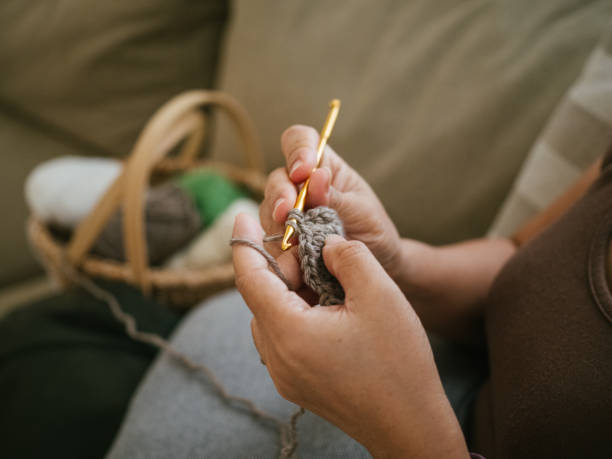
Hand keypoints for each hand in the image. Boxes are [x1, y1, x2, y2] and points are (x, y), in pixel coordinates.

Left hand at [232, 214, 468, 457]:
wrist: (410, 426)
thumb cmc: (398, 362)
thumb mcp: (380, 294)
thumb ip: (347, 256)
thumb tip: (326, 244)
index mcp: (288, 333)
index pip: (250, 278)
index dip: (243, 242)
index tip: (241, 213)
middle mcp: (277, 357)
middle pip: (260, 297)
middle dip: (280, 266)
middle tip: (311, 248)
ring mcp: (284, 375)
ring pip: (271, 317)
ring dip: (288, 291)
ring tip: (322, 278)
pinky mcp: (296, 385)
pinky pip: (282, 338)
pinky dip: (295, 314)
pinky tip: (326, 308)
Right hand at [259, 125, 400, 287]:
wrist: (376, 263)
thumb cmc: (371, 228)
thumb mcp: (359, 210)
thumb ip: (335, 196)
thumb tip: (316, 176)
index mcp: (322, 165)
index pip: (299, 140)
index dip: (297, 151)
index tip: (303, 171)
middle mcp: (299, 185)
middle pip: (277, 178)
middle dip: (281, 195)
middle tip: (289, 212)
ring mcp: (288, 212)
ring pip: (269, 209)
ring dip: (278, 222)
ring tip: (293, 238)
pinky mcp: (282, 237)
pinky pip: (270, 237)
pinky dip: (278, 245)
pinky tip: (290, 254)